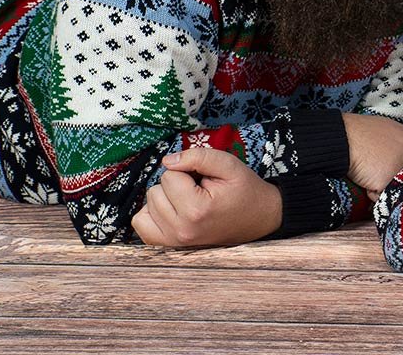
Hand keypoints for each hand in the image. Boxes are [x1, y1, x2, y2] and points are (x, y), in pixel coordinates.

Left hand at [132, 148, 281, 246]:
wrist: (260, 218)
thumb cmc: (245, 191)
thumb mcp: (229, 164)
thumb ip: (198, 157)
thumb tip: (167, 161)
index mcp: (196, 210)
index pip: (169, 175)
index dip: (187, 171)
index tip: (205, 180)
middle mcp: (181, 230)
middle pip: (155, 191)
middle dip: (175, 185)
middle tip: (200, 190)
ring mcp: (174, 241)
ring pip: (147, 206)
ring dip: (165, 199)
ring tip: (190, 201)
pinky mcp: (170, 246)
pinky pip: (142, 224)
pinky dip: (153, 214)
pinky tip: (173, 210)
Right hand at [342, 113, 402, 192]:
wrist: (343, 138)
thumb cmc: (361, 132)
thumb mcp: (388, 130)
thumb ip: (401, 143)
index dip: (402, 166)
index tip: (391, 164)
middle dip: (394, 176)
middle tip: (377, 166)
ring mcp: (402, 167)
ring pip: (397, 187)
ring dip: (383, 184)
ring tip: (370, 171)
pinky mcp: (388, 181)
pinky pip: (383, 196)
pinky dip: (372, 192)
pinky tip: (365, 178)